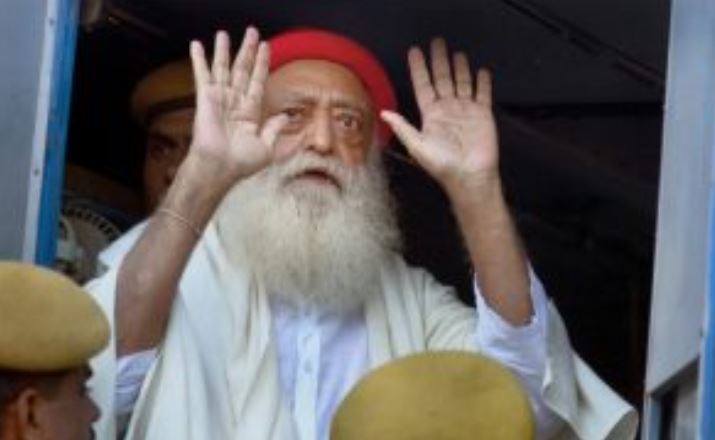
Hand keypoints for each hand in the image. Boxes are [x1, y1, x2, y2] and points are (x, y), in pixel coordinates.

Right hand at [188, 28, 287, 188]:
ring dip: (224, 50)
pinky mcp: (205, 98)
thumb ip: (274, 129)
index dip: (262, 64)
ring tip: (224, 33)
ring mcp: (219, 99)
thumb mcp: (266, 147)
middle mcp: (234, 103)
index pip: (258, 82)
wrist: (221, 167)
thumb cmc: (242, 163)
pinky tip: (196, 44)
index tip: (267, 47)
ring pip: (223, 68)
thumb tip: (285, 117)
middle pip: (242, 70)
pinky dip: (199, 59)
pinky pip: (202, 75)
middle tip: (252, 32)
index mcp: (249, 112)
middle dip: (247, 51)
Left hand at [381, 38, 498, 193]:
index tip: (414, 52)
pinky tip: (482, 71)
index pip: (423, 85)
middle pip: (442, 79)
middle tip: (437, 43)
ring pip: (461, 82)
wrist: (469, 176)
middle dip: (439, 60)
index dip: (419, 69)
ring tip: (457, 53)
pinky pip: (483, 94)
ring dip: (459, 68)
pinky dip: (483, 82)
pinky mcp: (482, 115)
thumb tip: (383, 114)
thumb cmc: (442, 166)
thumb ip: (402, 127)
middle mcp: (447, 110)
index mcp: (431, 115)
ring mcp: (465, 111)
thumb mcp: (417, 146)